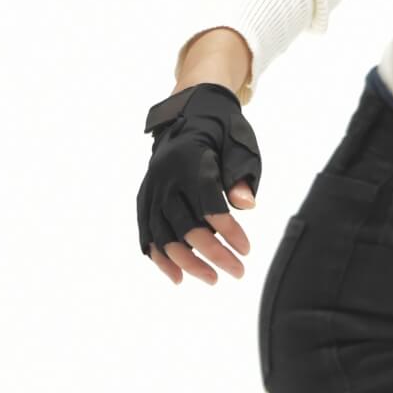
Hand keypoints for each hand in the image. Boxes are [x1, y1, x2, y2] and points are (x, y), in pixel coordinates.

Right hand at [137, 83, 261, 286]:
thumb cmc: (222, 132)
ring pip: (163, 235)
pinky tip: (178, 276)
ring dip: (186, 262)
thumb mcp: (241, 144)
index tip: (247, 249)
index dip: (228, 230)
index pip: (208, 204)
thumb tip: (246, 206)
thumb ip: (242, 174)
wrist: (189, 113)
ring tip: (211, 279)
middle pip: (185, 225)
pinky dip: (160, 257)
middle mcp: (166, 178)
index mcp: (192, 162)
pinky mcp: (145, 197)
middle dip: (212, 254)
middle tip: (237, 271)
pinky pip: (147, 232)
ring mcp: (152, 189)